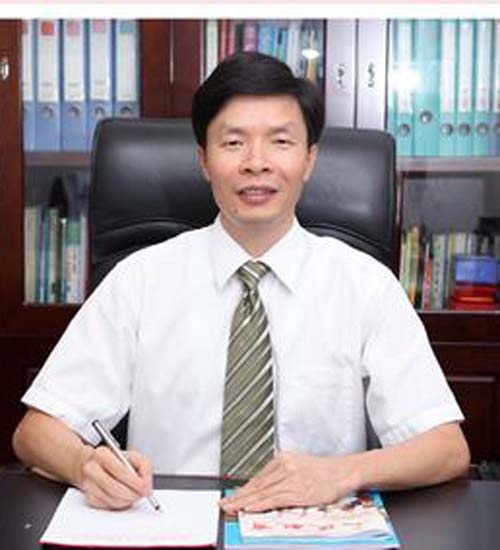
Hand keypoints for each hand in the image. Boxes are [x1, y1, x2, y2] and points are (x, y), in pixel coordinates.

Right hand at [77, 445, 153, 509]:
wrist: (99, 465)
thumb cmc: (118, 461)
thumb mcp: (134, 456)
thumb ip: (145, 467)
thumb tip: (146, 485)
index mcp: (102, 454)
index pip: (119, 471)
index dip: (134, 482)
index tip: (144, 487)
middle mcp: (92, 469)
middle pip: (115, 488)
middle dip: (132, 494)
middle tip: (142, 494)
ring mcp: (88, 484)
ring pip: (112, 500)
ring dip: (128, 500)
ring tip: (134, 494)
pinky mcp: (89, 497)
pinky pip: (108, 506)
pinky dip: (120, 504)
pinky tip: (124, 496)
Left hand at [220, 451, 361, 513]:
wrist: (343, 471)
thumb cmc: (324, 471)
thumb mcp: (299, 465)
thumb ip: (282, 474)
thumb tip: (266, 487)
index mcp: (283, 459)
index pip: (258, 476)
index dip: (243, 488)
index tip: (232, 494)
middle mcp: (285, 466)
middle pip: (257, 484)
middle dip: (239, 495)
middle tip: (224, 502)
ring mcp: (291, 479)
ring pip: (263, 492)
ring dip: (245, 501)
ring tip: (232, 507)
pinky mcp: (298, 491)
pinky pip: (275, 499)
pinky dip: (260, 504)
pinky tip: (250, 507)